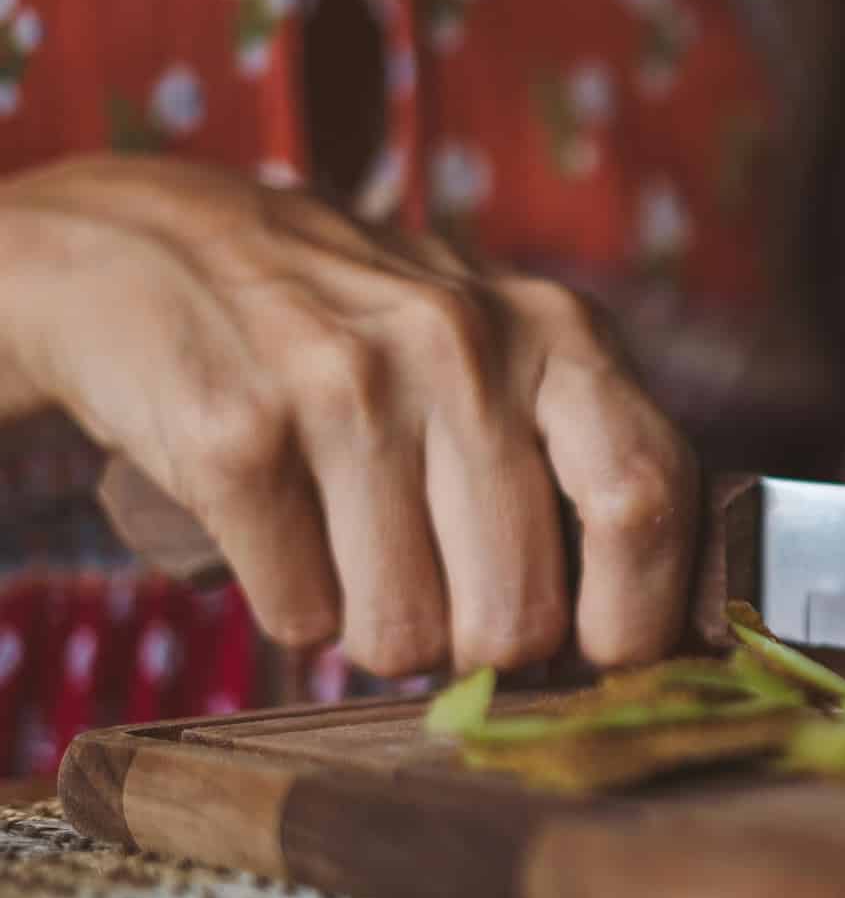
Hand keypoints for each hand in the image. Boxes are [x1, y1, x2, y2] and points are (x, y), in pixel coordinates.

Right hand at [0, 155, 695, 672]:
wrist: (144, 242)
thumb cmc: (366, 334)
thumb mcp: (502, 353)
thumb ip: (587, 461)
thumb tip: (647, 640)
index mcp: (559, 332)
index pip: (647, 499)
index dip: (637, 617)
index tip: (606, 655)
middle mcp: (462, 346)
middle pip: (521, 615)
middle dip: (481, 644)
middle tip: (447, 597)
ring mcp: (343, 384)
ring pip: (406, 638)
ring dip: (380, 629)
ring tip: (356, 547)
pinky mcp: (234, 435)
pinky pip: (301, 619)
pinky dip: (293, 604)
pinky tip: (283, 527)